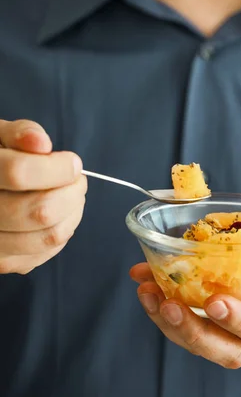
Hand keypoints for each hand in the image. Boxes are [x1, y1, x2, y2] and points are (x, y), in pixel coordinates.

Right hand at [0, 119, 86, 274]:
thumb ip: (20, 133)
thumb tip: (42, 144)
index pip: (19, 173)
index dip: (57, 167)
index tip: (72, 163)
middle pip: (40, 211)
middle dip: (72, 192)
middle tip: (76, 180)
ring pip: (48, 236)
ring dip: (73, 214)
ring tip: (71, 196)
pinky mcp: (2, 262)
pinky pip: (45, 253)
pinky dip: (62, 232)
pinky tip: (58, 215)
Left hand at [130, 202, 240, 367]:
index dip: (240, 323)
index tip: (215, 303)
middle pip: (228, 350)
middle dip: (193, 332)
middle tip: (167, 305)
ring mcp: (239, 321)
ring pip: (204, 338)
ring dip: (171, 321)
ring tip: (147, 292)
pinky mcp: (219, 308)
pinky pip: (190, 315)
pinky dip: (164, 301)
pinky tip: (144, 279)